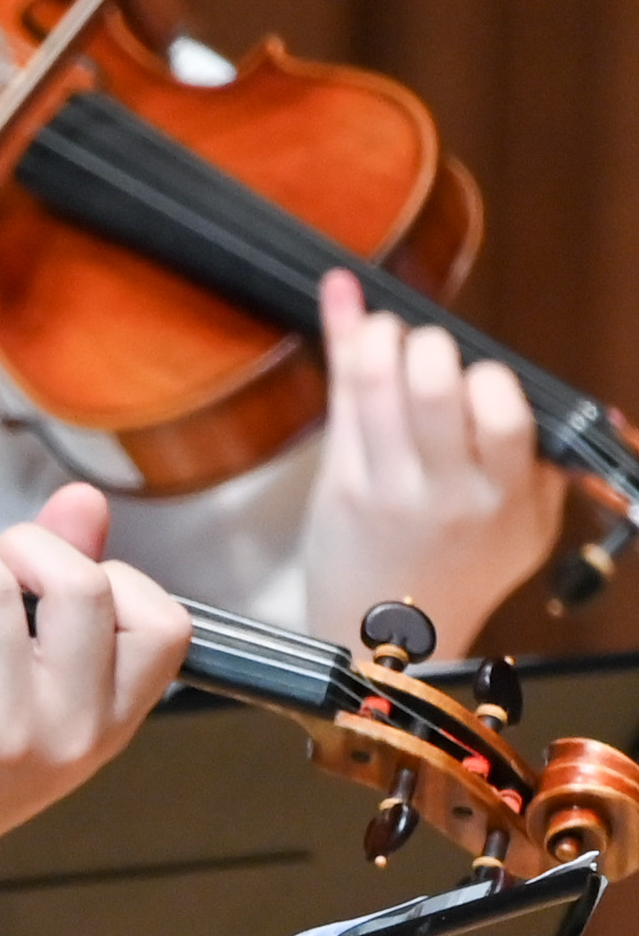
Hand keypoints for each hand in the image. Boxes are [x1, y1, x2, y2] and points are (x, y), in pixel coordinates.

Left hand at [0, 480, 188, 928]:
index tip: (55, 569)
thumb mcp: (28, 695)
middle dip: (37, 543)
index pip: (165, 626)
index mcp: (109, 729)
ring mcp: (4, 730)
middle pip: (90, 589)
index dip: (114, 574)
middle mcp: (69, 733)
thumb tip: (84, 499)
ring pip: (11, 590)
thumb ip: (63, 598)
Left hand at [296, 268, 566, 654]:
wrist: (387, 639)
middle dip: (431, 346)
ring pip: (378, 387)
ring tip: (385, 330)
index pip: (505, 415)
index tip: (476, 371)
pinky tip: (341, 295)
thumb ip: (548, 467)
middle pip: (437, 389)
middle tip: (424, 345)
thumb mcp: (527, 526)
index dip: (487, 377)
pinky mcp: (337, 485)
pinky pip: (338, 399)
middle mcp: (447, 492)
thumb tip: (598, 415)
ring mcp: (387, 488)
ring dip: (379, 335)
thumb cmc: (460, 570)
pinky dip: (339, 337)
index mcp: (506, 497)